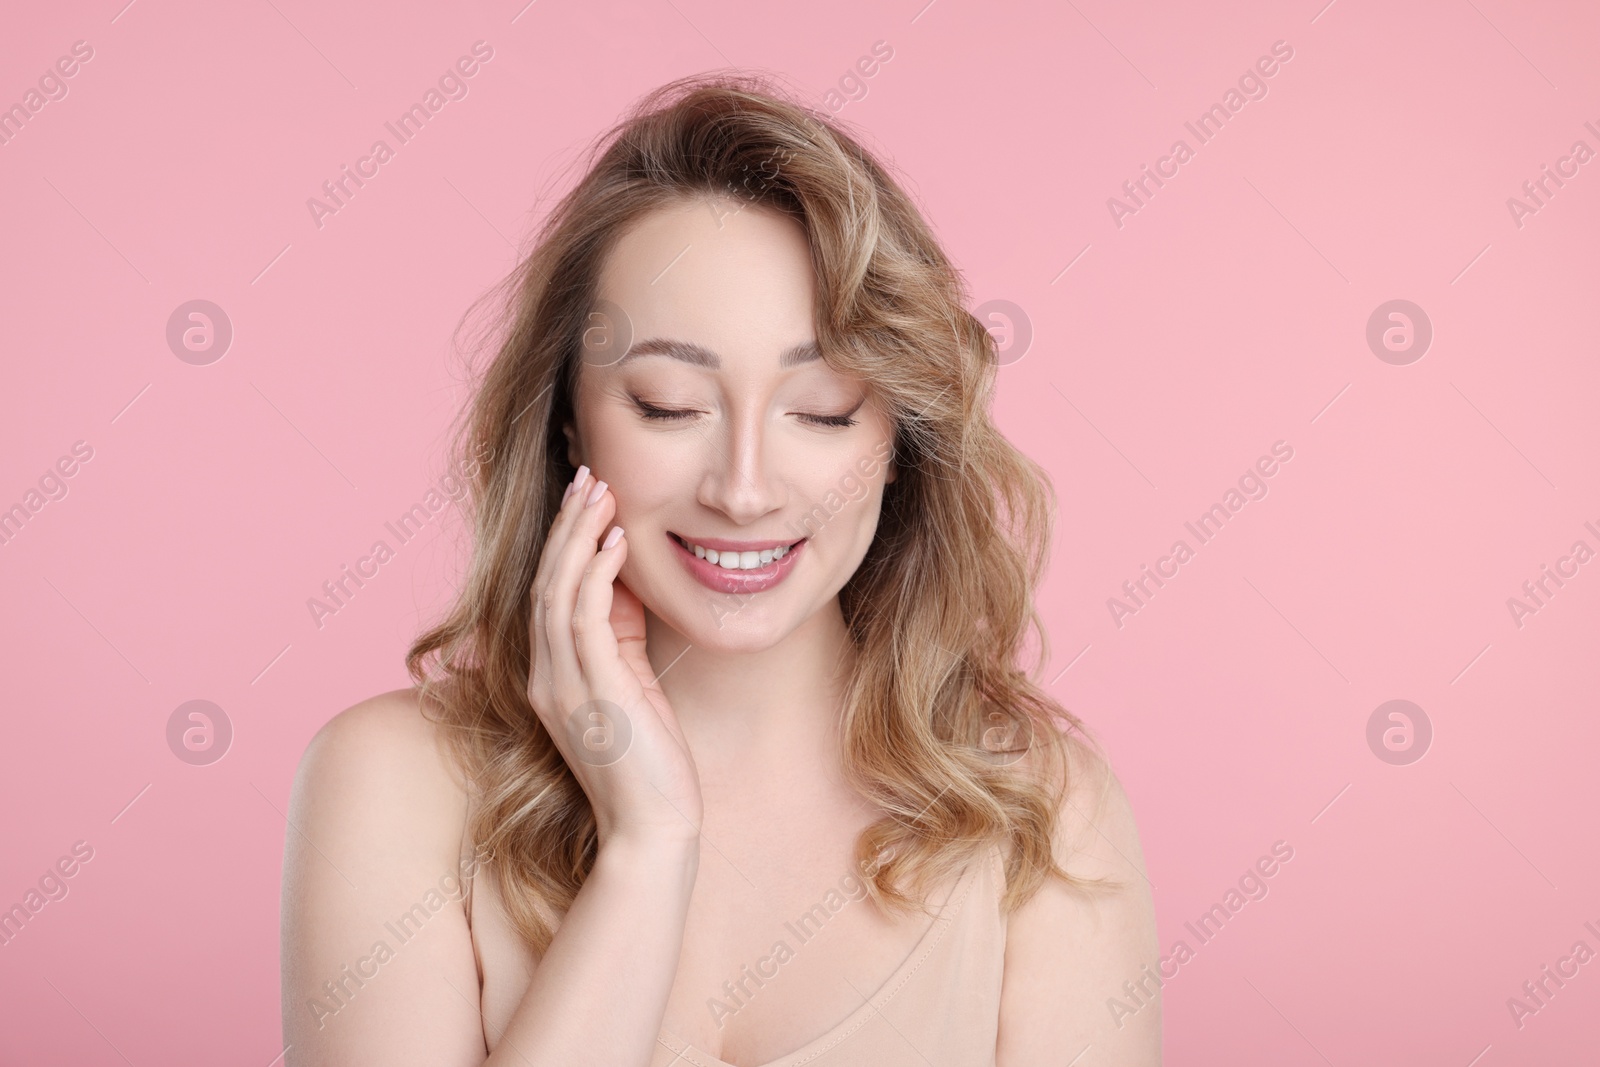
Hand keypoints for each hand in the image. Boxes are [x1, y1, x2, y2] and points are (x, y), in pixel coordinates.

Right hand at [526, 466, 702, 848]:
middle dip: (565, 525)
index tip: (584, 498)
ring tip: (599, 491)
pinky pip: (583, 618)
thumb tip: (624, 584)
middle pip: (545, 582)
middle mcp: (548, 677)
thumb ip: (619, 639)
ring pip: (558, 591)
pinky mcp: (594, 693)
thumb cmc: (650, 765)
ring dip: (578, 536)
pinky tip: (616, 540)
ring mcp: (565, 685)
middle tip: (586, 475)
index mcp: (553, 677)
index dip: (562, 542)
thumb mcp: (631, 687)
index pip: (548, 594)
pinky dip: (596, 573)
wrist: (652, 831)